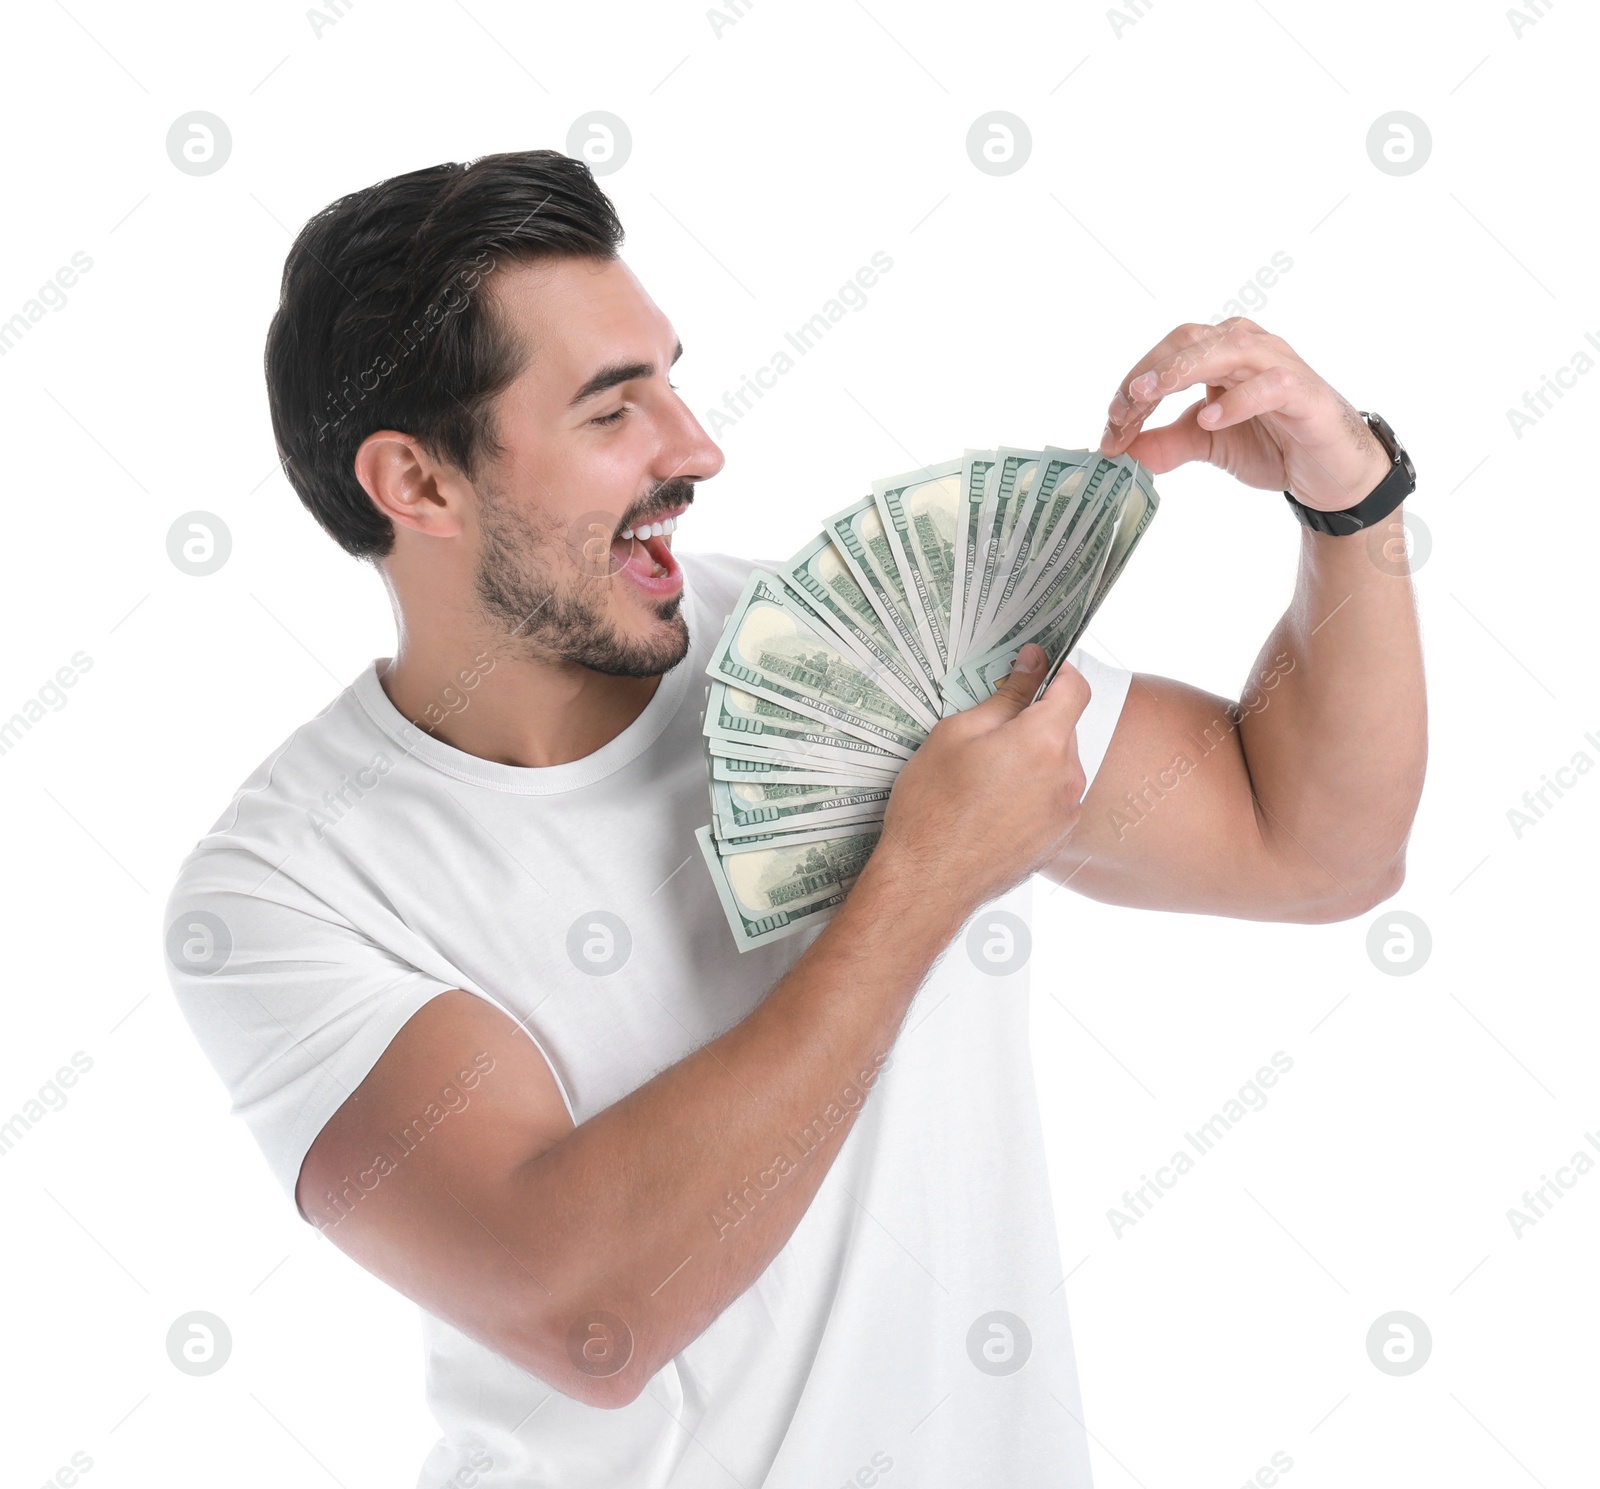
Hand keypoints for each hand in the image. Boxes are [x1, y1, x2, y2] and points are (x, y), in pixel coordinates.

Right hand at [874, 644, 1090, 917]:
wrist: (929, 882)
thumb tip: (1032, 665)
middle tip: (986, 735)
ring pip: (1058, 766)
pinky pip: (1053, 799)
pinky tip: (992, 807)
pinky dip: (1032, 793)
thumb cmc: (932, 808)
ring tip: (984, 780)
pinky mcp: (1058, 840)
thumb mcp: (956, 734)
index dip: (1057, 672)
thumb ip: (1005, 695)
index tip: (1034, 669)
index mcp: (1044, 741)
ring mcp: (1066, 812)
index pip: (1075, 688)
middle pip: (1064, 729)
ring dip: (1032, 760)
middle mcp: (1067, 776)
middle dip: (1033, 723)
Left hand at [1099, 318, 1392, 512]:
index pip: (1169, 353)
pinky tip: (1209, 419)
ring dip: (1180, 371)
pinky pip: (1271, 385)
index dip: (1133, 384)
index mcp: (1222, 355)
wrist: (1331, 472)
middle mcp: (1249, 349)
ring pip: (1227, 349)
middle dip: (1148, 373)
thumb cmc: (1274, 444)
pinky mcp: (1305, 394)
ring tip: (1147, 396)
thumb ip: (1167, 443)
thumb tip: (1123, 450)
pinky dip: (1238, 400)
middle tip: (1120, 410)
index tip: (1109, 426)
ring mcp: (1279, 366)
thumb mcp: (1208, 444)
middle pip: (1189, 340)